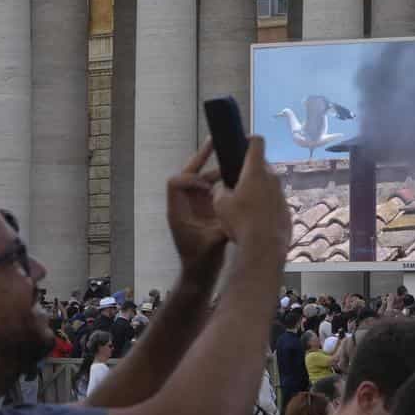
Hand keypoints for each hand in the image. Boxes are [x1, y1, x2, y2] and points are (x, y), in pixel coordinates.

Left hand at [166, 138, 226, 272]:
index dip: (191, 178)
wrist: (199, 273)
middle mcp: (184, 204)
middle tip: (215, 141)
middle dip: (201, 158)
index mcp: (178, 211)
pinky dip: (223, 180)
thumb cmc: (201, 260)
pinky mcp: (204, 209)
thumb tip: (236, 211)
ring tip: (233, 154)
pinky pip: (211, 188)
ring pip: (201, 180)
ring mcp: (194, 205)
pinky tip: (238, 173)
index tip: (208, 185)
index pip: (176, 183)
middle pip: (188, 174)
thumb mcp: (213, 243)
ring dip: (216, 168)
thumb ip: (222, 227)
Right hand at [209, 136, 289, 253]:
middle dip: (249, 170)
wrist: (264, 246)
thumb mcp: (220, 204)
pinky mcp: (286, 209)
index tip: (242, 141)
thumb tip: (221, 188)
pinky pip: (273, 201)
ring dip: (257, 189)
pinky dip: (264, 205)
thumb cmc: (241, 221)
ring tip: (243, 205)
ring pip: (268, 184)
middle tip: (235, 181)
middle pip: (261, 165)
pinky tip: (253, 220)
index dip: (249, 138)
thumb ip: (219, 190)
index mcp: (255, 171)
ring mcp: (281, 194)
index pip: (256, 142)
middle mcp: (272, 178)